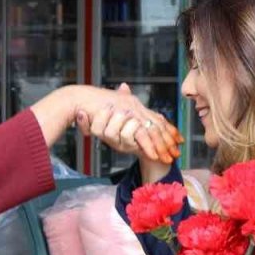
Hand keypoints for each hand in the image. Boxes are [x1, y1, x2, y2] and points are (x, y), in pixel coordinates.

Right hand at [29, 85, 179, 162]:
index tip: (178, 140)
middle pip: (157, 124)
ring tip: (167, 158)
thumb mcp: (107, 109)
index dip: (167, 129)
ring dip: (160, 146)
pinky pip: (139, 133)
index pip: (155, 117)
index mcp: (132, 103)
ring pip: (151, 130)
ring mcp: (130, 109)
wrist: (77, 99)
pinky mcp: (123, 117)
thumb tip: (126, 96)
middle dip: (168, 140)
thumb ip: (118, 106)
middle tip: (177, 152)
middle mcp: (134, 105)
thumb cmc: (88, 104)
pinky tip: (153, 155)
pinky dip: (147, 146)